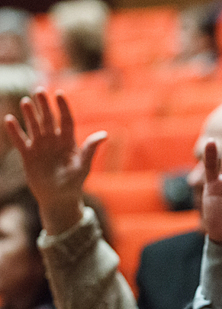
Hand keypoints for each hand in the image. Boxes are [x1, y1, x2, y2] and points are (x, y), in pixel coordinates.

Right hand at [5, 89, 106, 234]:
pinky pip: (21, 141)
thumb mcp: (84, 165)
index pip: (66, 120)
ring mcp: (41, 147)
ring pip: (35, 127)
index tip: (59, 93)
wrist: (59, 198)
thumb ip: (91, 149)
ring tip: (26, 101)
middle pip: (49, 119)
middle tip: (39, 90)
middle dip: (44, 105)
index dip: (63, 107)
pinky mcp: (29, 156)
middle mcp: (55, 141)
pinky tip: (9, 120)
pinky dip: (15, 131)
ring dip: (30, 115)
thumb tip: (105, 134)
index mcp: (69, 142)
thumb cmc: (75, 182)